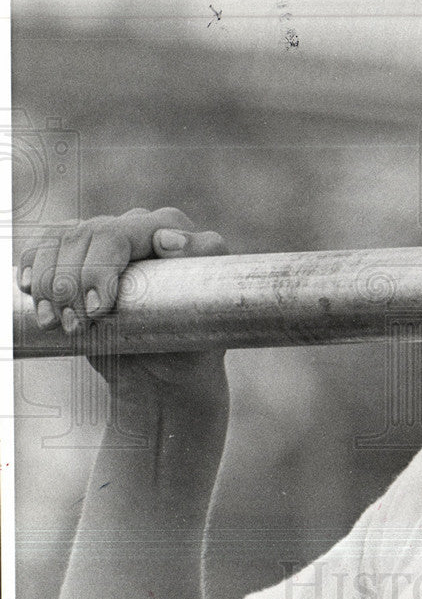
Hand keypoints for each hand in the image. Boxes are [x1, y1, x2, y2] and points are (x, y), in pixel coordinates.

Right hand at [18, 207, 228, 395]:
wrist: (165, 371)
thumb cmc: (193, 340)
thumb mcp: (213, 306)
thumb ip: (203, 261)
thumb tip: (168, 239)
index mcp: (171, 228)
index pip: (123, 233)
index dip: (101, 268)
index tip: (99, 309)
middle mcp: (137, 227)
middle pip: (86, 236)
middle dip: (73, 283)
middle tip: (77, 326)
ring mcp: (105, 239)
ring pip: (61, 240)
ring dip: (51, 284)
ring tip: (58, 324)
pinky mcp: (79, 256)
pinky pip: (45, 248)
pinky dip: (34, 271)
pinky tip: (31, 291)